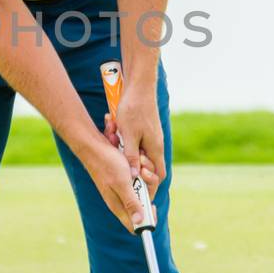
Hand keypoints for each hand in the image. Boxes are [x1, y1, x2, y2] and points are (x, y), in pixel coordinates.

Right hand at [83, 140, 152, 232]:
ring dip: (147, 177)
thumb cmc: (106, 164)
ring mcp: (124, 189)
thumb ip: (131, 202)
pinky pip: (140, 180)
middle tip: (144, 174)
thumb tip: (139, 222)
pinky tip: (139, 161)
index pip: (136, 226)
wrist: (95, 146)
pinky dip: (143, 171)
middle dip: (150, 189)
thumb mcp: (122, 183)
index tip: (153, 206)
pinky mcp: (125, 180)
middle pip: (144, 205)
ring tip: (141, 164)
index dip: (148, 220)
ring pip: (144, 190)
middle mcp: (122, 200)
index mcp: (119, 206)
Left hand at [102, 79, 163, 193]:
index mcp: (155, 149)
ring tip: (117, 145)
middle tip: (125, 169)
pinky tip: (115, 137)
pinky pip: (136, 145)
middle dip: (136, 172)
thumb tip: (134, 176)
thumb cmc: (133, 109)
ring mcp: (151, 139)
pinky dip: (126, 146)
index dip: (150, 184)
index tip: (138, 185)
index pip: (158, 175)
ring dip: (128, 156)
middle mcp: (156, 145)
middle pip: (150, 168)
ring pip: (141, 156)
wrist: (139, 87)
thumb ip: (131, 156)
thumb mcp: (129, 135)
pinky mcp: (145, 132)